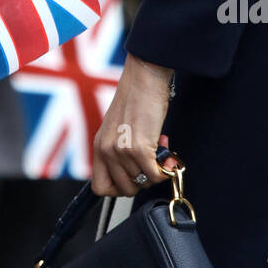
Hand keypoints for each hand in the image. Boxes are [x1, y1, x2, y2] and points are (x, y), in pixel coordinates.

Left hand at [92, 53, 175, 197]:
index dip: (119, 188)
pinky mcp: (138, 148)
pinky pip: (155, 175)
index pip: (100, 187)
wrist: (144, 78)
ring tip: (160, 149)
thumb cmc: (136, 99)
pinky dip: (165, 169)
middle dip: (142, 182)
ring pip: (142, 182)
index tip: (133, 177)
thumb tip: (139, 175)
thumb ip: (121, 152)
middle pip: (125, 189)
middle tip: (151, 164)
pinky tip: (168, 154)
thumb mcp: (118, 129)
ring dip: (156, 171)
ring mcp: (121, 151)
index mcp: (99, 146)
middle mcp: (106, 150)